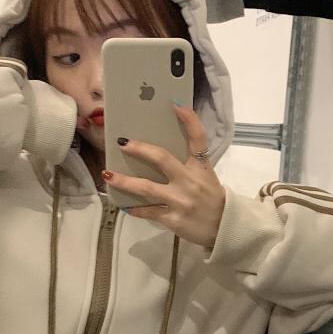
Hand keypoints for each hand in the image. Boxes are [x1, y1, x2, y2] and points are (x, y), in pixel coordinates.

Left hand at [103, 107, 224, 252]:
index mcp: (200, 167)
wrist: (224, 228)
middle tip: (123, 143)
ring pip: (147, 188)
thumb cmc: (211, 198)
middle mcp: (189, 181)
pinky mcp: (173, 219)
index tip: (176, 106)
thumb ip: (190, 160)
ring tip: (108, 175)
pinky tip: (124, 205)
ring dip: (125, 182)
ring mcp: (180, 201)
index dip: (189, 120)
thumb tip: (161, 149)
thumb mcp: (206, 174)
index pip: (198, 139)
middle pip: (162, 159)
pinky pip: (149, 212)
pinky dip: (136, 209)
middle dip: (141, 150)